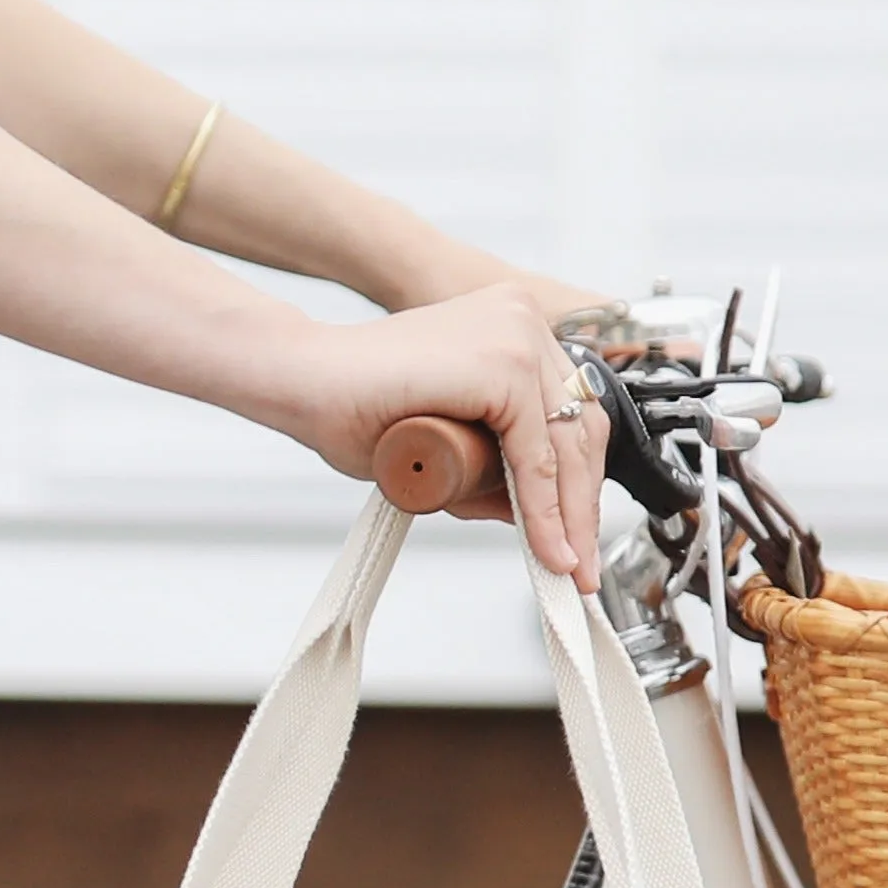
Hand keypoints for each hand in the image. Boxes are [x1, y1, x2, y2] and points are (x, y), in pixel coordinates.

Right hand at [274, 280, 610, 588]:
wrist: (305, 382)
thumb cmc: (358, 405)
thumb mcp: (451, 442)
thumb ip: (494, 468)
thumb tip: (541, 516)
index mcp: (515, 327)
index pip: (573, 416)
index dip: (580, 485)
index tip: (578, 540)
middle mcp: (524, 320)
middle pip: (581, 429)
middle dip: (582, 507)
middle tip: (581, 566)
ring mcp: (518, 335)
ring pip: (567, 446)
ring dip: (569, 517)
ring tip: (564, 567)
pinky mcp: (504, 363)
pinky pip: (537, 454)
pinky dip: (543, 508)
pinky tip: (546, 545)